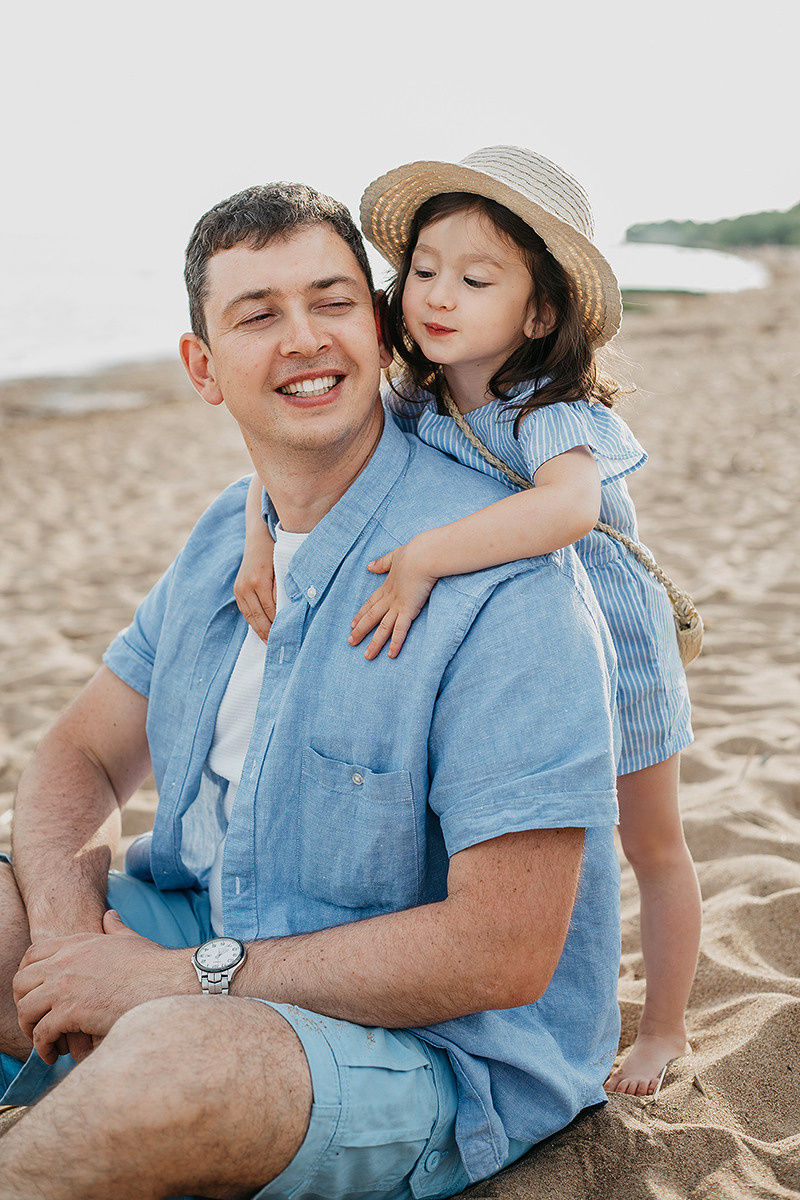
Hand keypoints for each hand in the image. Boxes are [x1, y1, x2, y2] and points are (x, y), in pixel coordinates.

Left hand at [13, 910, 183, 1064]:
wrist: (167, 982)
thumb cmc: (153, 965)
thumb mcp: (130, 939)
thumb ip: (115, 928)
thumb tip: (109, 917)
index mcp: (78, 942)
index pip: (32, 954)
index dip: (27, 976)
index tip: (33, 994)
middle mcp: (66, 961)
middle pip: (21, 982)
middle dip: (23, 1003)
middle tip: (35, 1020)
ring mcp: (66, 986)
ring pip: (26, 1009)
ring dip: (30, 1028)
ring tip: (42, 1041)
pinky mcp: (71, 1012)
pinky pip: (42, 1033)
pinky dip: (43, 1047)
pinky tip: (53, 1054)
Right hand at [234, 547, 276, 643]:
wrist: (257, 540)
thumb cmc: (274, 554)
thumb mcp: (281, 569)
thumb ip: (281, 590)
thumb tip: (282, 611)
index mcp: (259, 581)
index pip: (269, 609)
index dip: (276, 624)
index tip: (285, 635)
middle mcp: (246, 586)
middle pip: (257, 616)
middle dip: (267, 632)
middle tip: (277, 645)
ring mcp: (239, 589)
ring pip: (249, 616)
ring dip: (259, 630)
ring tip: (268, 642)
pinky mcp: (237, 590)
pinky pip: (245, 610)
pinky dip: (252, 621)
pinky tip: (260, 629)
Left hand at [348, 539, 438, 659]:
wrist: (423, 556)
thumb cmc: (413, 554)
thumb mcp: (394, 556)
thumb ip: (382, 563)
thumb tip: (369, 566)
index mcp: (387, 586)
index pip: (370, 603)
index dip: (360, 614)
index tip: (352, 624)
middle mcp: (389, 598)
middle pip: (371, 617)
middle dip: (360, 631)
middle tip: (351, 642)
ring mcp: (398, 605)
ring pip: (382, 628)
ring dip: (374, 643)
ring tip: (367, 656)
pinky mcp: (409, 610)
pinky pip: (400, 630)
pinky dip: (395, 643)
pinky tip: (390, 655)